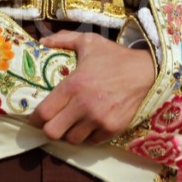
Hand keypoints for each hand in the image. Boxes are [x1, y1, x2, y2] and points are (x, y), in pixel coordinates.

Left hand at [28, 31, 156, 144]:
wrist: (147, 71)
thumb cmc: (115, 56)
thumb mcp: (89, 42)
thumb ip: (64, 39)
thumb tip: (41, 42)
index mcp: (73, 85)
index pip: (43, 112)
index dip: (35, 118)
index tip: (36, 117)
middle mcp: (84, 105)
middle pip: (52, 132)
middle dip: (50, 128)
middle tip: (54, 122)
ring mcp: (99, 119)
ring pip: (72, 140)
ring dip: (70, 133)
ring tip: (73, 124)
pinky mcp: (112, 129)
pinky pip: (91, 142)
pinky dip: (89, 136)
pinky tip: (90, 125)